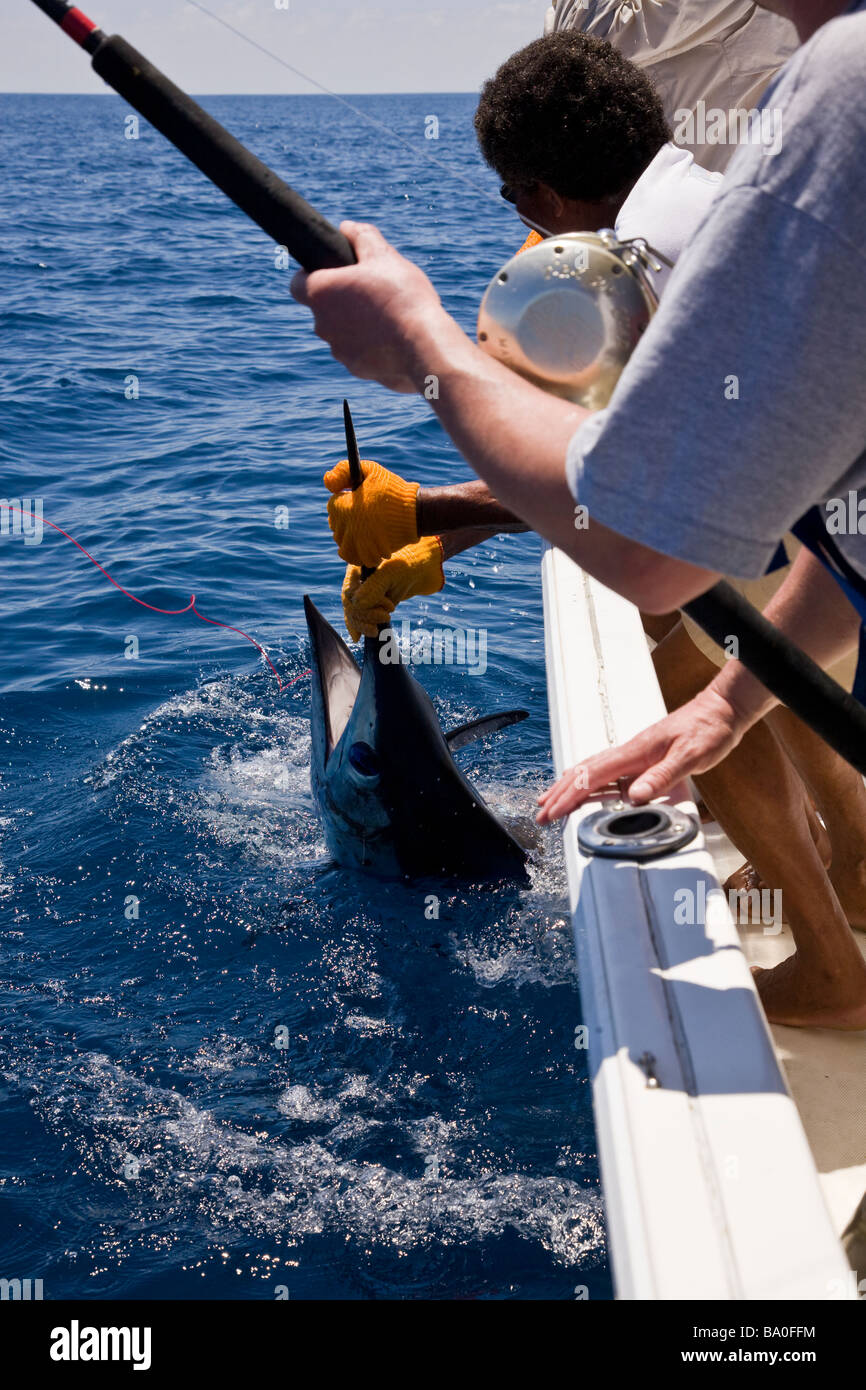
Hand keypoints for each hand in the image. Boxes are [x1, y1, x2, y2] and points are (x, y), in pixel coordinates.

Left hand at [291, 222, 446, 392]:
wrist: (424, 347)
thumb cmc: (402, 297)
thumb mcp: (384, 255)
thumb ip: (361, 236)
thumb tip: (347, 227)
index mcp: (321, 293)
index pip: (296, 283)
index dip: (311, 275)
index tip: (332, 272)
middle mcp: (322, 325)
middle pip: (323, 308)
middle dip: (341, 300)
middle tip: (370, 290)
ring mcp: (338, 351)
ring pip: (341, 332)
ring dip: (356, 323)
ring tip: (387, 315)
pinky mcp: (356, 369)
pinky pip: (358, 352)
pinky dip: (370, 345)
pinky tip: (394, 338)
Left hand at [325, 458, 419, 568]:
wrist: (416, 512)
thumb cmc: (393, 489)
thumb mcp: (369, 470)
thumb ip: (343, 470)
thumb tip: (327, 482)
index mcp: (343, 508)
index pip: (333, 506)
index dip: (344, 502)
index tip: (356, 500)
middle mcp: (347, 528)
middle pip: (336, 527)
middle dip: (346, 520)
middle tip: (361, 515)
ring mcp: (358, 544)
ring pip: (343, 546)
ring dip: (350, 539)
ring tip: (362, 532)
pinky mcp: (370, 555)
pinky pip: (356, 558)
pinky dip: (359, 554)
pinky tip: (367, 545)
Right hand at [342, 537, 444, 640]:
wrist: (424, 565)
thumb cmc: (409, 563)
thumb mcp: (392, 573)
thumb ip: (374, 587)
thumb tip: (356, 604)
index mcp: (357, 568)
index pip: (350, 593)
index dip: (364, 606)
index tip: (388, 609)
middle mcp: (356, 580)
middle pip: (350, 604)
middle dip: (365, 616)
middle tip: (386, 617)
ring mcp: (363, 591)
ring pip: (354, 612)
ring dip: (363, 623)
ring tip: (377, 630)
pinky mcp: (371, 601)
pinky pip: (359, 615)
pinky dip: (359, 626)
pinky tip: (357, 637)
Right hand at [536, 685, 745, 823]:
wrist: (721, 711)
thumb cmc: (708, 729)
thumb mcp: (690, 756)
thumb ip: (662, 776)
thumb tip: (635, 797)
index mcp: (635, 752)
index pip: (593, 776)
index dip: (570, 796)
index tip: (553, 812)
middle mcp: (629, 752)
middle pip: (584, 773)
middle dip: (560, 794)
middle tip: (542, 813)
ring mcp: (634, 754)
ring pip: (592, 771)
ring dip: (570, 788)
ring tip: (553, 802)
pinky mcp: (642, 758)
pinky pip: (607, 772)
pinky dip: (590, 783)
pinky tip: (588, 791)